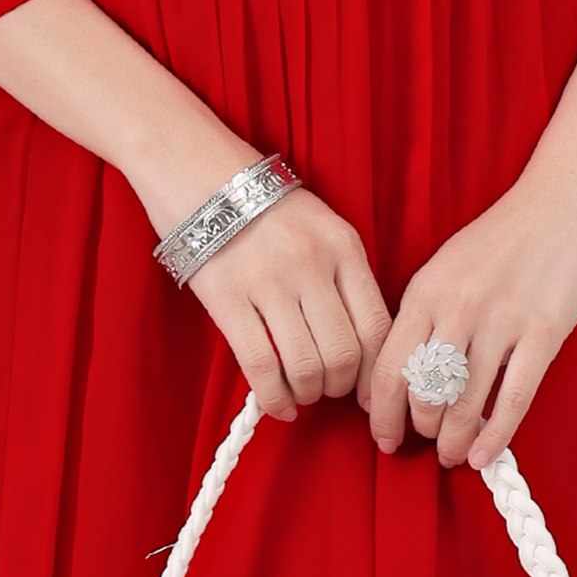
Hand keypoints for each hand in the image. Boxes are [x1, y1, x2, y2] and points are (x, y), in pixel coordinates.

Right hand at [184, 187, 394, 424]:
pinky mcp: (228, 299)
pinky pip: (261, 366)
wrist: (200, 172)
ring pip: (306, 366)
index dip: (376, 372)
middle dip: (340, 386)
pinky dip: (274, 398)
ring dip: (309, 393)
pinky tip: (278, 404)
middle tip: (329, 389)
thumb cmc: (266, 207)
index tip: (368, 392)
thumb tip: (363, 345)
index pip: (376, 326)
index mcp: (343, 246)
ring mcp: (269, 282)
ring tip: (302, 392)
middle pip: (344, 353)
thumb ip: (345, 276)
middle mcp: (312, 264)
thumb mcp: (322, 226)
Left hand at [358, 167, 576, 468]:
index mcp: (425, 289)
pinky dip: (494, 436)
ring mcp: (501, 321)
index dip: (382, 414)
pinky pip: (512, 399)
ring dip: (454, 441)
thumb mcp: (447, 265)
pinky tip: (484, 454)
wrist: (563, 199)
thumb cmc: (504, 235)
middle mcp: (456, 307)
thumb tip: (408, 375)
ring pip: (464, 403)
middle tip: (428, 443)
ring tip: (452, 455)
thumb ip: (426, 313)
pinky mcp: (543, 332)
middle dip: (422, 429)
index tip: (385, 438)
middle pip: (423, 392)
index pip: (388, 367)